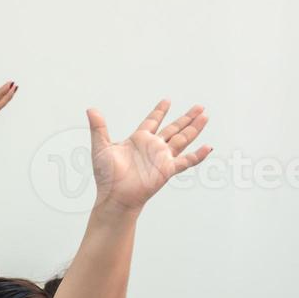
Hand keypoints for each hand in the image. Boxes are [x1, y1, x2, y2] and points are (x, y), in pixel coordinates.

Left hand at [87, 99, 211, 212]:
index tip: (167, 101)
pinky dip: (198, 155)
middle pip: (173, 128)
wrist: (114, 196)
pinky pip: (186, 161)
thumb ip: (98, 128)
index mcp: (138, 140)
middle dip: (186, 118)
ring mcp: (162, 158)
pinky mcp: (167, 169)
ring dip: (194, 129)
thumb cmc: (106, 176)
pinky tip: (208, 147)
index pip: (152, 122)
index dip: (159, 111)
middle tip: (199, 106)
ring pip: (183, 139)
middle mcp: (152, 147)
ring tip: (205, 116)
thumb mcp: (101, 147)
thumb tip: (90, 109)